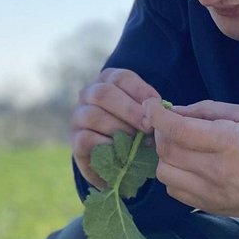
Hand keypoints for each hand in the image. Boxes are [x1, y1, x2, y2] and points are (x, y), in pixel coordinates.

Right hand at [71, 68, 162, 187]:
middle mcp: (88, 94)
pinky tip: (121, 152)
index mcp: (106, 81)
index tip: (157, 106)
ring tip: (136, 142)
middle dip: (130, 110)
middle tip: (148, 127)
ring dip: (119, 129)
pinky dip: (106, 145)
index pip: (121, 78)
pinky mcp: (75, 141)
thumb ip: (150, 109)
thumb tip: (163, 110)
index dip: (140, 91)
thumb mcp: (144, 114)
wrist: (118, 161)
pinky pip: (86, 138)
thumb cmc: (136, 130)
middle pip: (104, 93)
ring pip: (94, 115)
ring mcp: (79, 117)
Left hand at [146, 99, 238, 228]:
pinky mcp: (211, 208)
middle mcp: (217, 171)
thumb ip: (209, 110)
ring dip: (166, 157)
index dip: (157, 115)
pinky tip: (190, 167)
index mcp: (229, 142)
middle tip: (173, 126)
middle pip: (166, 151)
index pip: (177, 130)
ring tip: (183, 148)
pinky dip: (175, 176)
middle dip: (162, 133)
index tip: (150, 106)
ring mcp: (212, 194)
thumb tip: (175, 111)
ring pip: (164, 174)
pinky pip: (175, 191)